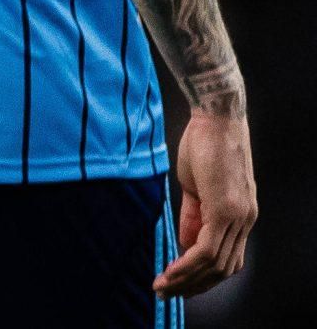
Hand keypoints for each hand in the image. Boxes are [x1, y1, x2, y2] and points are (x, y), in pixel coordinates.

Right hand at [157, 100, 254, 297]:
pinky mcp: (226, 209)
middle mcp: (245, 220)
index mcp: (241, 215)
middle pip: (224, 268)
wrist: (217, 117)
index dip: (201, 275)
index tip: (175, 281)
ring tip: (162, 285)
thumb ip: (193, 215)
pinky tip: (170, 271)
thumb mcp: (196, 186)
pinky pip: (207, 248)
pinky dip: (187, 265)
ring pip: (216, 264)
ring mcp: (238, 216)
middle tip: (166, 292)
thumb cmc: (205, 144)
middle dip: (193, 285)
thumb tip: (185, 243)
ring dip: (187, 280)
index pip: (226, 258)